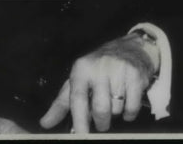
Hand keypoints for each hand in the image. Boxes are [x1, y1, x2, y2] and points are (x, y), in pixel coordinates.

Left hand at [39, 32, 159, 132]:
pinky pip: (132, 106)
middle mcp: (100, 68)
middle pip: (100, 109)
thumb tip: (45, 123)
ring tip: (115, 103)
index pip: (78, 99)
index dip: (79, 120)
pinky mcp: (136, 75)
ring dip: (116, 114)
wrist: (133, 46)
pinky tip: (127, 105)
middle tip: (102, 123)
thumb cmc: (101, 66)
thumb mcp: (79, 78)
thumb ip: (62, 102)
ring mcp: (120, 70)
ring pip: (116, 109)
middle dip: (101, 123)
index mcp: (82, 69)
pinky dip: (129, 113)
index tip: (82, 135)